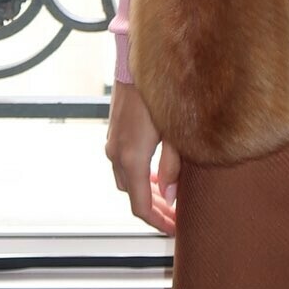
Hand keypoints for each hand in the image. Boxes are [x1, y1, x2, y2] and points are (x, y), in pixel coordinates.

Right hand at [105, 80, 179, 234]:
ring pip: (126, 180)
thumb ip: (172, 166)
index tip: (175, 229)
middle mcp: (117, 154)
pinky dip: (138, 175)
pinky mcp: (114, 131)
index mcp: (132, 158)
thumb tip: (170, 196)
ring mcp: (112, 142)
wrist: (135, 59)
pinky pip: (123, 164)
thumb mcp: (173, 131)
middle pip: (132, 195)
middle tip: (175, 215)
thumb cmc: (160, 91)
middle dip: (153, 209)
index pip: (140, 206)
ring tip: (168, 196)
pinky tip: (155, 171)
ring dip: (144, 191)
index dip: (157, 221)